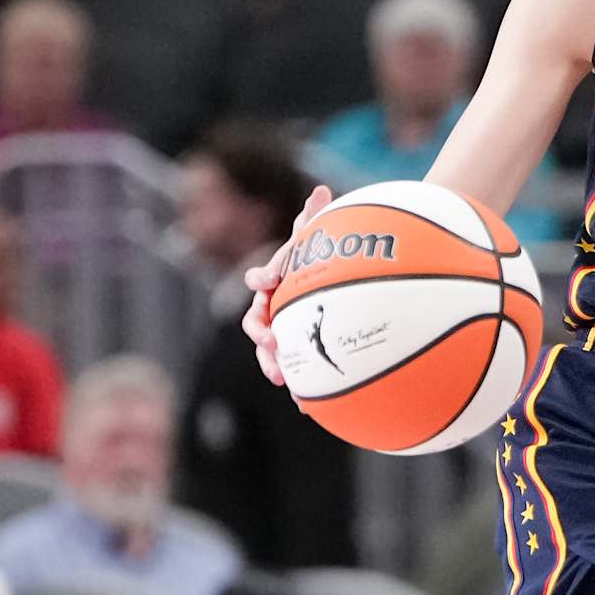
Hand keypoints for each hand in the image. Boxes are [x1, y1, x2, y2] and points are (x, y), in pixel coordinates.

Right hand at [240, 185, 331, 384]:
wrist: (336, 282)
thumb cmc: (321, 259)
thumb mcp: (318, 239)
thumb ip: (316, 218)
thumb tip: (321, 190)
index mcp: (275, 281)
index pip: (261, 280)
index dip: (262, 279)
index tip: (268, 281)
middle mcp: (274, 308)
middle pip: (257, 323)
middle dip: (261, 335)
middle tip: (272, 341)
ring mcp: (284, 331)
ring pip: (271, 350)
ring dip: (272, 363)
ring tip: (281, 377)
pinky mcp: (298, 352)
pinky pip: (294, 369)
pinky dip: (298, 384)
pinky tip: (306, 404)